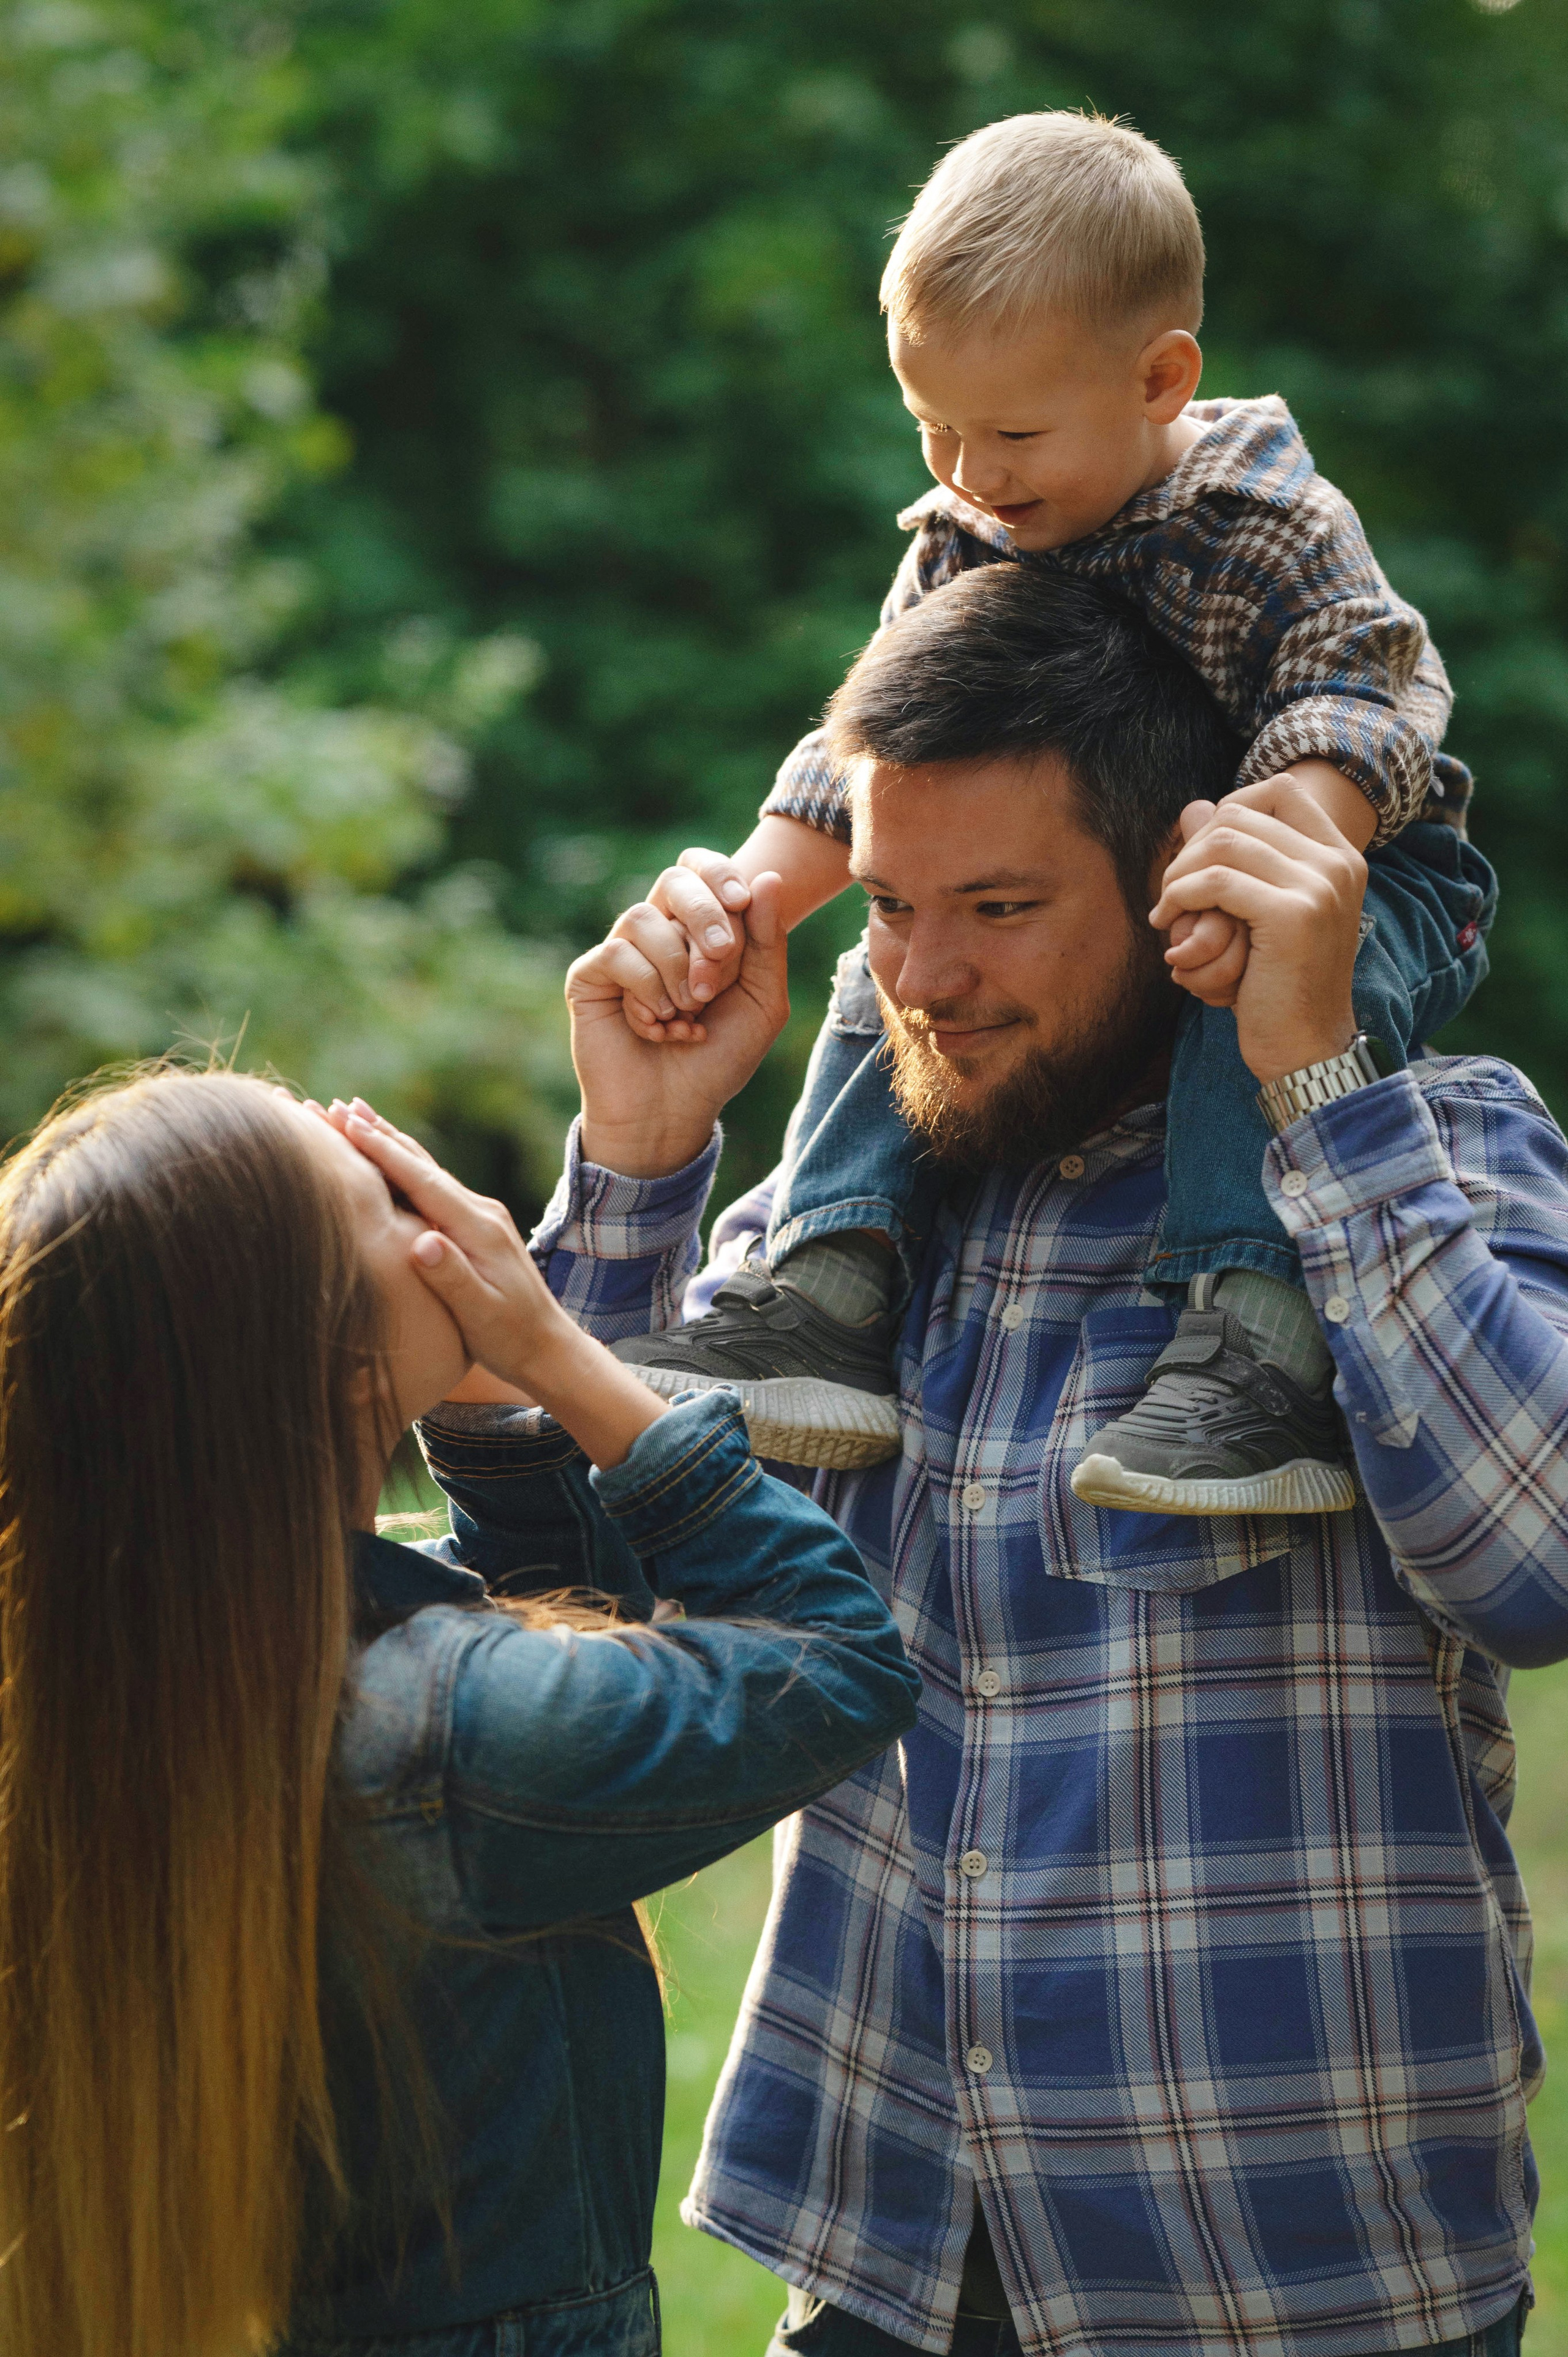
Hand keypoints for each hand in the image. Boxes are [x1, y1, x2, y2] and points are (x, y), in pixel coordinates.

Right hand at [327, 1099, 667, 1464]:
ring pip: (426, 1169)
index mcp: (479, 1227)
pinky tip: (388, 1155)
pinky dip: (405, 1164)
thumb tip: (421, 1242)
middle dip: (376, 1133)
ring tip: (354, 1113)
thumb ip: (451, 1277)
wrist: (547, 1346)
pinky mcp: (475, 1225)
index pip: (422, 1180)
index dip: (382, 1151)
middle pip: (421, 1163)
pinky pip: (432, 1185)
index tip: (346, 1122)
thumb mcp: (480, 1313)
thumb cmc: (510, 1336)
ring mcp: (479, 1215)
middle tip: (332, 1105)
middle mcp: (480, 1211)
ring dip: (388, 1140)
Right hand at [568, 871, 789, 1175]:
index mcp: (697, 928)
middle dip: (705, 915)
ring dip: (677, 969)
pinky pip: (617, 954)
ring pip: (645, 917)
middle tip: (720, 958)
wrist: (674, 1112)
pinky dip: (647, 992)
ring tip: (688, 1014)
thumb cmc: (719, 1059)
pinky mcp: (589, 977)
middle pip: (675, 880)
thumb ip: (767, 943)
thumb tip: (770, 876)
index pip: (701, 868)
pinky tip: (657, 1026)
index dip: (720, 874)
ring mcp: (621, 952)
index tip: (741, 901)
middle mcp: (657, 931)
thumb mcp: (763, 1002)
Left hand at [1148, 778, 1366, 1084]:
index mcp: (1340, 857)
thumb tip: (1191, 808)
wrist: (1307, 1050)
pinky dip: (1180, 897)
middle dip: (1191, 848)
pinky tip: (1168, 924)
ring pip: (1222, 841)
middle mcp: (1337, 864)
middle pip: (1240, 812)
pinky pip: (1216, 882)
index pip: (1280, 789)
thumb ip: (1236, 861)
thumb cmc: (1278, 987)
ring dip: (1179, 875)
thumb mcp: (1259, 914)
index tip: (1199, 857)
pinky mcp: (1293, 915)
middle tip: (1172, 892)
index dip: (1227, 809)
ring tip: (1167, 911)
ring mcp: (1320, 886)